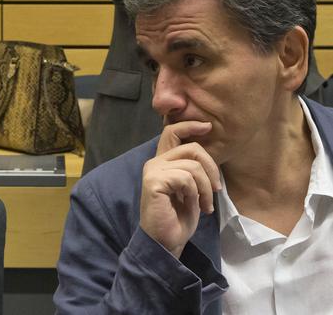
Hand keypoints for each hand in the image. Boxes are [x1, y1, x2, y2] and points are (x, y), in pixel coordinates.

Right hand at [139, 121, 220, 257]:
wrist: (166, 243)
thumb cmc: (178, 218)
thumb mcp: (191, 189)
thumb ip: (193, 169)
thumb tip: (209, 153)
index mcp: (162, 162)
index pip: (172, 131)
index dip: (191, 125)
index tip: (208, 126)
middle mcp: (154, 162)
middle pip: (191, 148)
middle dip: (211, 168)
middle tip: (216, 189)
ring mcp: (152, 171)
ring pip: (193, 166)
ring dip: (205, 187)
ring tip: (205, 204)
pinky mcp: (153, 182)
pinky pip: (186, 178)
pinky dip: (196, 194)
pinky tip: (195, 207)